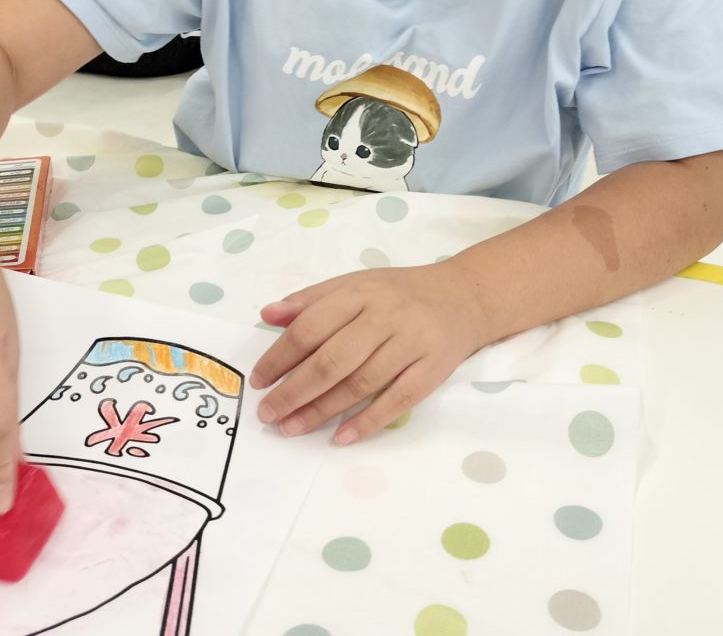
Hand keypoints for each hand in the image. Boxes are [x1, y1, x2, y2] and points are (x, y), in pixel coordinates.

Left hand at [249, 263, 489, 444]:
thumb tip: (267, 315)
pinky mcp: (434, 369)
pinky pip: (397, 400)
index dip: (280, 356)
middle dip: (295, 390)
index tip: (259, 380)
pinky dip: (367, 422)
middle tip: (268, 413)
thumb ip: (311, 300)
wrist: (464, 297)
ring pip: (360, 384)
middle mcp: (385, 315)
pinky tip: (341, 437)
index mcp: (360, 292)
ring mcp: (412, 343)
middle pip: (332, 360)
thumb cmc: (399, 293)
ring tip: (292, 428)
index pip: (311, 327)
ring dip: (321, 411)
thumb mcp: (355, 284)